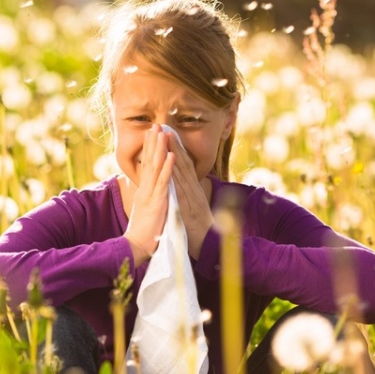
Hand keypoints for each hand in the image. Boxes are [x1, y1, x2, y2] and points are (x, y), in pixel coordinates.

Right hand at [124, 124, 175, 265]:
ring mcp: (151, 194)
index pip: (146, 165)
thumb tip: (149, 190)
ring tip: (163, 133)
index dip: (149, 149)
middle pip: (149, 161)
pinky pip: (164, 182)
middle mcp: (145, 189)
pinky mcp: (157, 201)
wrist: (136, 246)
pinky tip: (171, 155)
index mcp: (144, 190)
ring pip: (156, 167)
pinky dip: (168, 167)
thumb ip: (147, 198)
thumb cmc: (143, 232)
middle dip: (152, 142)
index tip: (152, 134)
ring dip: (160, 149)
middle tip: (155, 125)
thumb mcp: (146, 210)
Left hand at [167, 133, 213, 258]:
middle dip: (174, 144)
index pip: (183, 166)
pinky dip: (176, 175)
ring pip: (182, 172)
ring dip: (174, 153)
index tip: (168, 134)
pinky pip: (181, 189)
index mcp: (192, 190)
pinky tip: (171, 163)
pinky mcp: (188, 207)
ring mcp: (192, 197)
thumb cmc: (199, 229)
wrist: (209, 246)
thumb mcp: (192, 208)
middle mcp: (193, 190)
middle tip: (165, 127)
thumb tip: (183, 186)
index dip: (176, 149)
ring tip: (166, 137)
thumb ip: (188, 196)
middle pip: (183, 163)